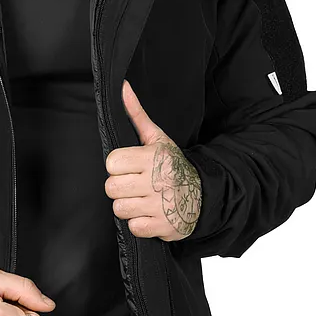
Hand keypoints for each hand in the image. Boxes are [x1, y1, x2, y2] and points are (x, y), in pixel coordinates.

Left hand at [105, 80, 201, 239]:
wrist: (204, 195)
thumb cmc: (174, 166)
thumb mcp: (158, 139)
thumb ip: (136, 115)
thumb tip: (122, 88)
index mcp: (154, 157)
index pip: (112, 163)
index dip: (118, 167)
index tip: (129, 168)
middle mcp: (157, 181)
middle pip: (112, 187)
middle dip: (120, 187)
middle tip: (135, 185)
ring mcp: (160, 205)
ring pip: (120, 209)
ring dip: (128, 206)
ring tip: (142, 199)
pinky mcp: (163, 227)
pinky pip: (134, 227)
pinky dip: (139, 223)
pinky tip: (150, 214)